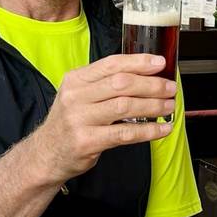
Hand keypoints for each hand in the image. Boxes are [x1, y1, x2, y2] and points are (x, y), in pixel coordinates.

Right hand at [28, 54, 175, 183]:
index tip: (160, 63)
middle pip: (121, 84)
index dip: (139, 62)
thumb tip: (145, 76)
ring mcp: (80, 119)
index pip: (111, 64)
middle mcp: (76, 96)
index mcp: (76, 79)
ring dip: (153, 106)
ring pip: (125, 106)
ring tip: (169, 106)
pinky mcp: (87, 141)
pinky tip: (162, 129)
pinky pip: (125, 134)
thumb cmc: (70, 123)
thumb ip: (104, 84)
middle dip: (151, 85)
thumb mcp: (79, 96)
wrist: (46, 154)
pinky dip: (148, 131)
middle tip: (170, 88)